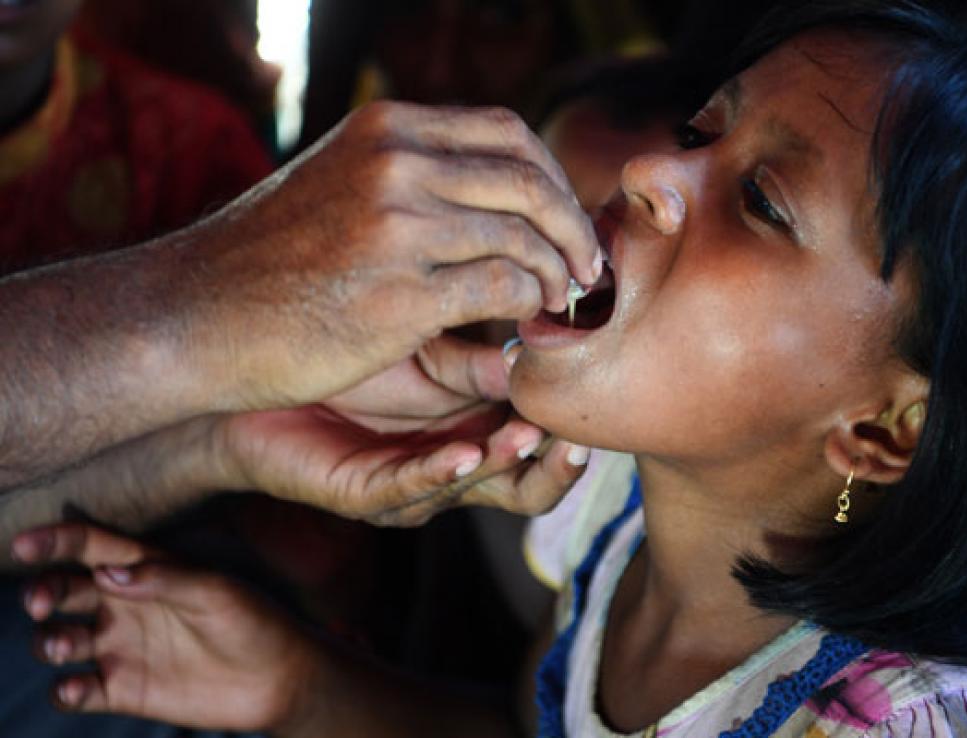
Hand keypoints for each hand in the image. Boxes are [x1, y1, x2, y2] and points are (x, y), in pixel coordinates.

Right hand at [15, 525, 311, 731]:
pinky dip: (66, 690)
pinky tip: (80, 688)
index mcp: (146, 570)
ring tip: (69, 645)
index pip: (90, 547)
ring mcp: (121, 647)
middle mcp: (124, 605)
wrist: (277, 679)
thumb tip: (105, 573)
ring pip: (58, 639)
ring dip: (50, 641)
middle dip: (43, 591)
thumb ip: (163, 579)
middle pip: (63, 590)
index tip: (24, 545)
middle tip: (42, 603)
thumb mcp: (215, 592)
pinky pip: (75, 690)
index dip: (53, 542)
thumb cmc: (252, 622)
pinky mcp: (123, 689)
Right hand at [180, 101, 600, 412]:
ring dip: (557, 273)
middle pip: (529, 182)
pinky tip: (523, 321)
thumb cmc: (270, 261)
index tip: (567, 218)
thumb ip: (412, 174)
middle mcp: (396, 163)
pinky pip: (502, 291)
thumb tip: (497, 188)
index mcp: (388, 129)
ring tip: (560, 300)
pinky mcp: (399, 293)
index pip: (508, 133)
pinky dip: (527, 306)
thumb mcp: (340, 181)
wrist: (193, 316)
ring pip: (524, 238)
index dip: (554, 178)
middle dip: (574, 227)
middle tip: (588, 268)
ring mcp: (398, 225)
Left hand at [217, 337, 589, 524]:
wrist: (245, 374)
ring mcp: (407, 488)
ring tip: (532, 435)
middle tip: (581, 437)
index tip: (598, 390)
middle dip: (556, 468)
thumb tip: (541, 337)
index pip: (540, 442)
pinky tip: (467, 452)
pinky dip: (441, 474)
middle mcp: (449, 469)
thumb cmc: (336, 354)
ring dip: (506, 464)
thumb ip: (477, 353)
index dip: (571, 425)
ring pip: (474, 492)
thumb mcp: (420, 346)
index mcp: (473, 431)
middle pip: (525, 488)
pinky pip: (408, 490)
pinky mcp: (360, 495)